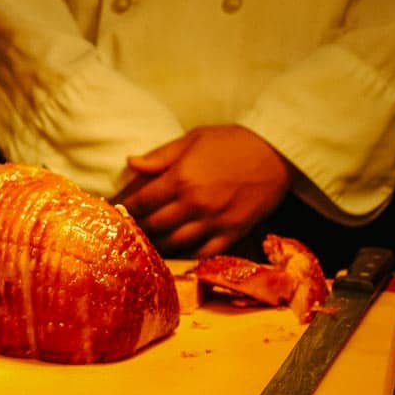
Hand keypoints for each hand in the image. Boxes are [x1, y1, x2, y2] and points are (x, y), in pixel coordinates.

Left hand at [115, 124, 295, 256]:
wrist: (278, 152)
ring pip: (175, 243)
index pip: (142, 202)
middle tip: (128, 231)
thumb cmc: (233, 141)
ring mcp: (214, 221)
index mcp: (181, 178)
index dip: (126, 209)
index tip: (116, 213)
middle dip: (138, 229)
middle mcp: (194, 203)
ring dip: (158, 245)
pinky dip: (186, 255)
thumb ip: (160, 156)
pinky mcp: (232, 232)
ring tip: (147, 244)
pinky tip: (176, 252)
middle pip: (154, 227)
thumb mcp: (193, 139)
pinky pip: (203, 252)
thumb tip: (131, 164)